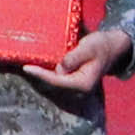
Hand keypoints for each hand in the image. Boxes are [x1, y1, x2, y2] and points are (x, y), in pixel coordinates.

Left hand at [14, 22, 134, 102]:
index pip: (57, 81)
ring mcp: (74, 86)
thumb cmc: (101, 45)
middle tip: (22, 66)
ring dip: (41, 74)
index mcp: (83, 84)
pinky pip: (55, 78)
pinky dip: (46, 72)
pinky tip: (37, 65)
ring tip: (26, 66)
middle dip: (38, 75)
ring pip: (52, 82)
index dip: (40, 74)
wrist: (112, 47)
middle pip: (52, 84)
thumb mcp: (89, 47)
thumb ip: (74, 57)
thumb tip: (60, 67)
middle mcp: (78, 89)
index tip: (26, 67)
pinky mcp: (71, 81)